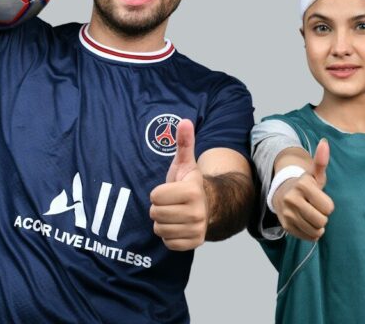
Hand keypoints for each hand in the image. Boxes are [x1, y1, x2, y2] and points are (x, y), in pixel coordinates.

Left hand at [150, 119, 206, 250]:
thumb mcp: (185, 164)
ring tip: (174, 214)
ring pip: (159, 229)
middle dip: (159, 208)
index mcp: (192, 191)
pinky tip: (177, 226)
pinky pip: (168, 242)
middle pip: (155, 214)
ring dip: (162, 222)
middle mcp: (197, 212)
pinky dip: (169, 236)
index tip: (169, 190)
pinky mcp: (194, 243)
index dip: (158, 192)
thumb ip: (184, 143)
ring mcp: (197, 229)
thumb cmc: (189, 184)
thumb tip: (184, 121)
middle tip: (170, 203)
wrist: (209, 205)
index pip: (155, 196)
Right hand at [272, 139, 334, 240]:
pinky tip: (306, 223)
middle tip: (315, 209)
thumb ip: (321, 161)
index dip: (327, 205)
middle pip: (322, 220)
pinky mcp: (286, 226)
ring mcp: (287, 214)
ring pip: (315, 231)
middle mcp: (292, 199)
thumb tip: (325, 142)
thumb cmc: (305, 185)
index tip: (319, 199)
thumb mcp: (314, 174)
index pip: (328, 207)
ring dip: (318, 226)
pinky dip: (311, 233)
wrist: (282, 194)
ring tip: (312, 216)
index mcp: (302, 185)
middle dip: (323, 216)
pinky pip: (308, 237)